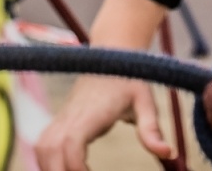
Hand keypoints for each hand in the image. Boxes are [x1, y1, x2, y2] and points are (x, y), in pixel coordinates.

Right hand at [35, 75, 171, 170]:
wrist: (111, 52)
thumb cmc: (130, 78)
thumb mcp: (146, 102)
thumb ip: (152, 129)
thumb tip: (168, 153)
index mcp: (91, 112)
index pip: (71, 143)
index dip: (75, 166)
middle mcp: (71, 115)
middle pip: (49, 150)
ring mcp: (63, 117)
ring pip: (42, 147)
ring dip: (50, 167)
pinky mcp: (61, 119)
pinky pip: (44, 143)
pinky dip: (47, 160)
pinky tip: (63, 170)